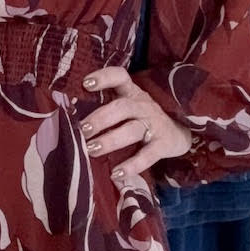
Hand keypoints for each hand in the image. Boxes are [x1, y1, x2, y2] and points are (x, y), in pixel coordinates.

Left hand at [78, 67, 190, 182]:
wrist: (180, 133)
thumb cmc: (143, 119)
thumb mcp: (128, 108)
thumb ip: (105, 109)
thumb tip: (68, 120)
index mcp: (132, 93)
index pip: (120, 77)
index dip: (104, 77)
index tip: (86, 83)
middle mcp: (143, 106)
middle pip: (122, 107)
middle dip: (100, 118)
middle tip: (82, 129)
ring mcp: (155, 124)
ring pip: (132, 130)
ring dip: (110, 140)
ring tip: (91, 149)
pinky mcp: (164, 144)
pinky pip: (148, 155)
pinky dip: (132, 165)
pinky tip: (116, 173)